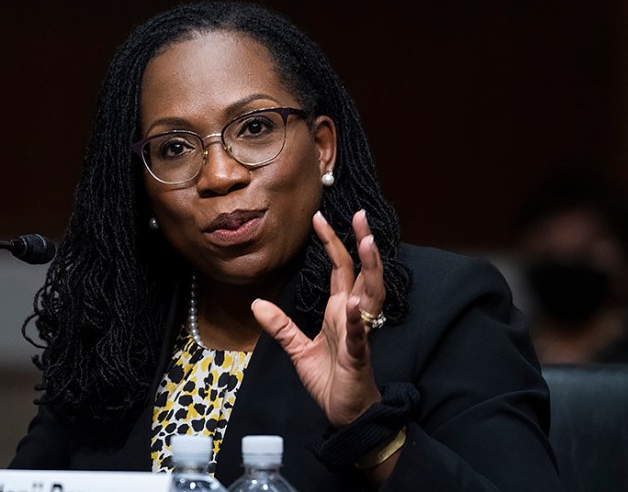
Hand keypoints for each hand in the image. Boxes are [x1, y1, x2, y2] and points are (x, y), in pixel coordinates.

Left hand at [251, 210, 383, 425]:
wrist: (345, 412)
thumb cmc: (330, 379)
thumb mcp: (298, 349)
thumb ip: (281, 326)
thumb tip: (257, 303)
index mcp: (339, 311)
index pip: (339, 270)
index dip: (332, 243)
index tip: (320, 218)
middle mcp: (353, 316)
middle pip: (361, 273)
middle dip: (362, 243)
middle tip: (361, 216)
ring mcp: (358, 334)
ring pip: (371, 295)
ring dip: (371, 269)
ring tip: (368, 244)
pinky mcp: (357, 357)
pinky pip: (359, 335)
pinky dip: (357, 320)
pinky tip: (355, 303)